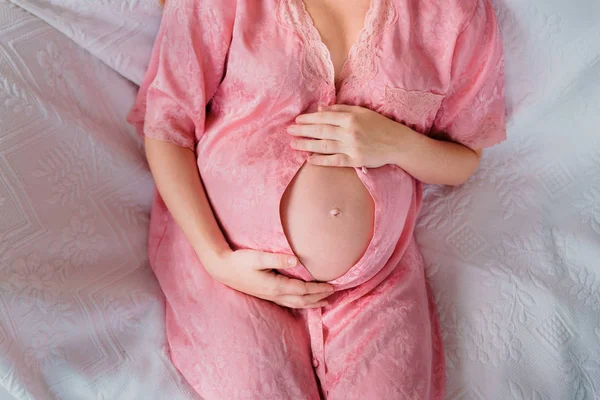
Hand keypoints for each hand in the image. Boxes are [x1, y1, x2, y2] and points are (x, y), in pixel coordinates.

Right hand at [206, 250, 334, 308]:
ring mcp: (270, 297)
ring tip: (325, 301)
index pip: (303, 290)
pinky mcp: (266, 295)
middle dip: (319, 297)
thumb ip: (277, 258)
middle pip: (302, 300)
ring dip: (312, 303)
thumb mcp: (257, 257)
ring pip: (296, 303)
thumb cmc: (239, 261)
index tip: (332, 285)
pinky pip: (288, 302)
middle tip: (335, 293)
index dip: (318, 289)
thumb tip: (297, 261)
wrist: (222, 269)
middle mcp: (274, 294)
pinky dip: (301, 303)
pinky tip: (304, 300)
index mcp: (275, 286)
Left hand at [287, 104, 412, 167]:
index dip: (309, 119)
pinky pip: (335, 161)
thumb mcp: (361, 112)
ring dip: (307, 145)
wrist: (397, 142)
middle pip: (321, 131)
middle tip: (288, 131)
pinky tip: (309, 159)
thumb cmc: (378, 125)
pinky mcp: (355, 160)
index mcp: (350, 118)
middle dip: (303, 130)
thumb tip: (320, 108)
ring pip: (325, 145)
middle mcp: (350, 132)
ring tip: (293, 144)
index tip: (297, 120)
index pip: (324, 117)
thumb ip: (340, 110)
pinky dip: (321, 160)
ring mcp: (352, 147)